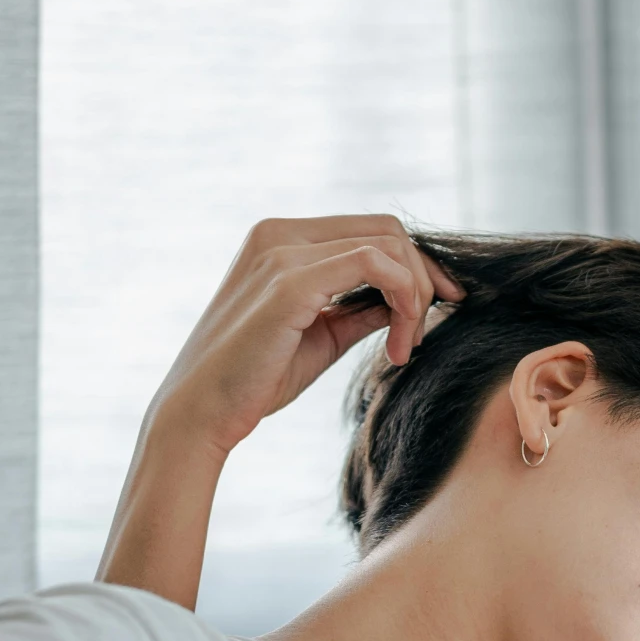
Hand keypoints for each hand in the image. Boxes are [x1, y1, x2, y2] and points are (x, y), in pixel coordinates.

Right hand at [150, 216, 461, 461]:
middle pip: (387, 229)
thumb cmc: (256, 380)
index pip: (371, 231)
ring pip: (387, 244)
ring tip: (404, 349)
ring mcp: (282, 251)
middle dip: (424, 279)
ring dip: (415, 297)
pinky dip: (403, 303)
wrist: (202, 411)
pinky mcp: (291, 280)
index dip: (416, 267)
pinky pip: (374, 264)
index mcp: (282, 240)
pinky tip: (395, 349)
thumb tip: (405, 301)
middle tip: (421, 336)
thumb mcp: (322, 336)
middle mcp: (280, 233)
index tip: (437, 310)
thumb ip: (360, 310)